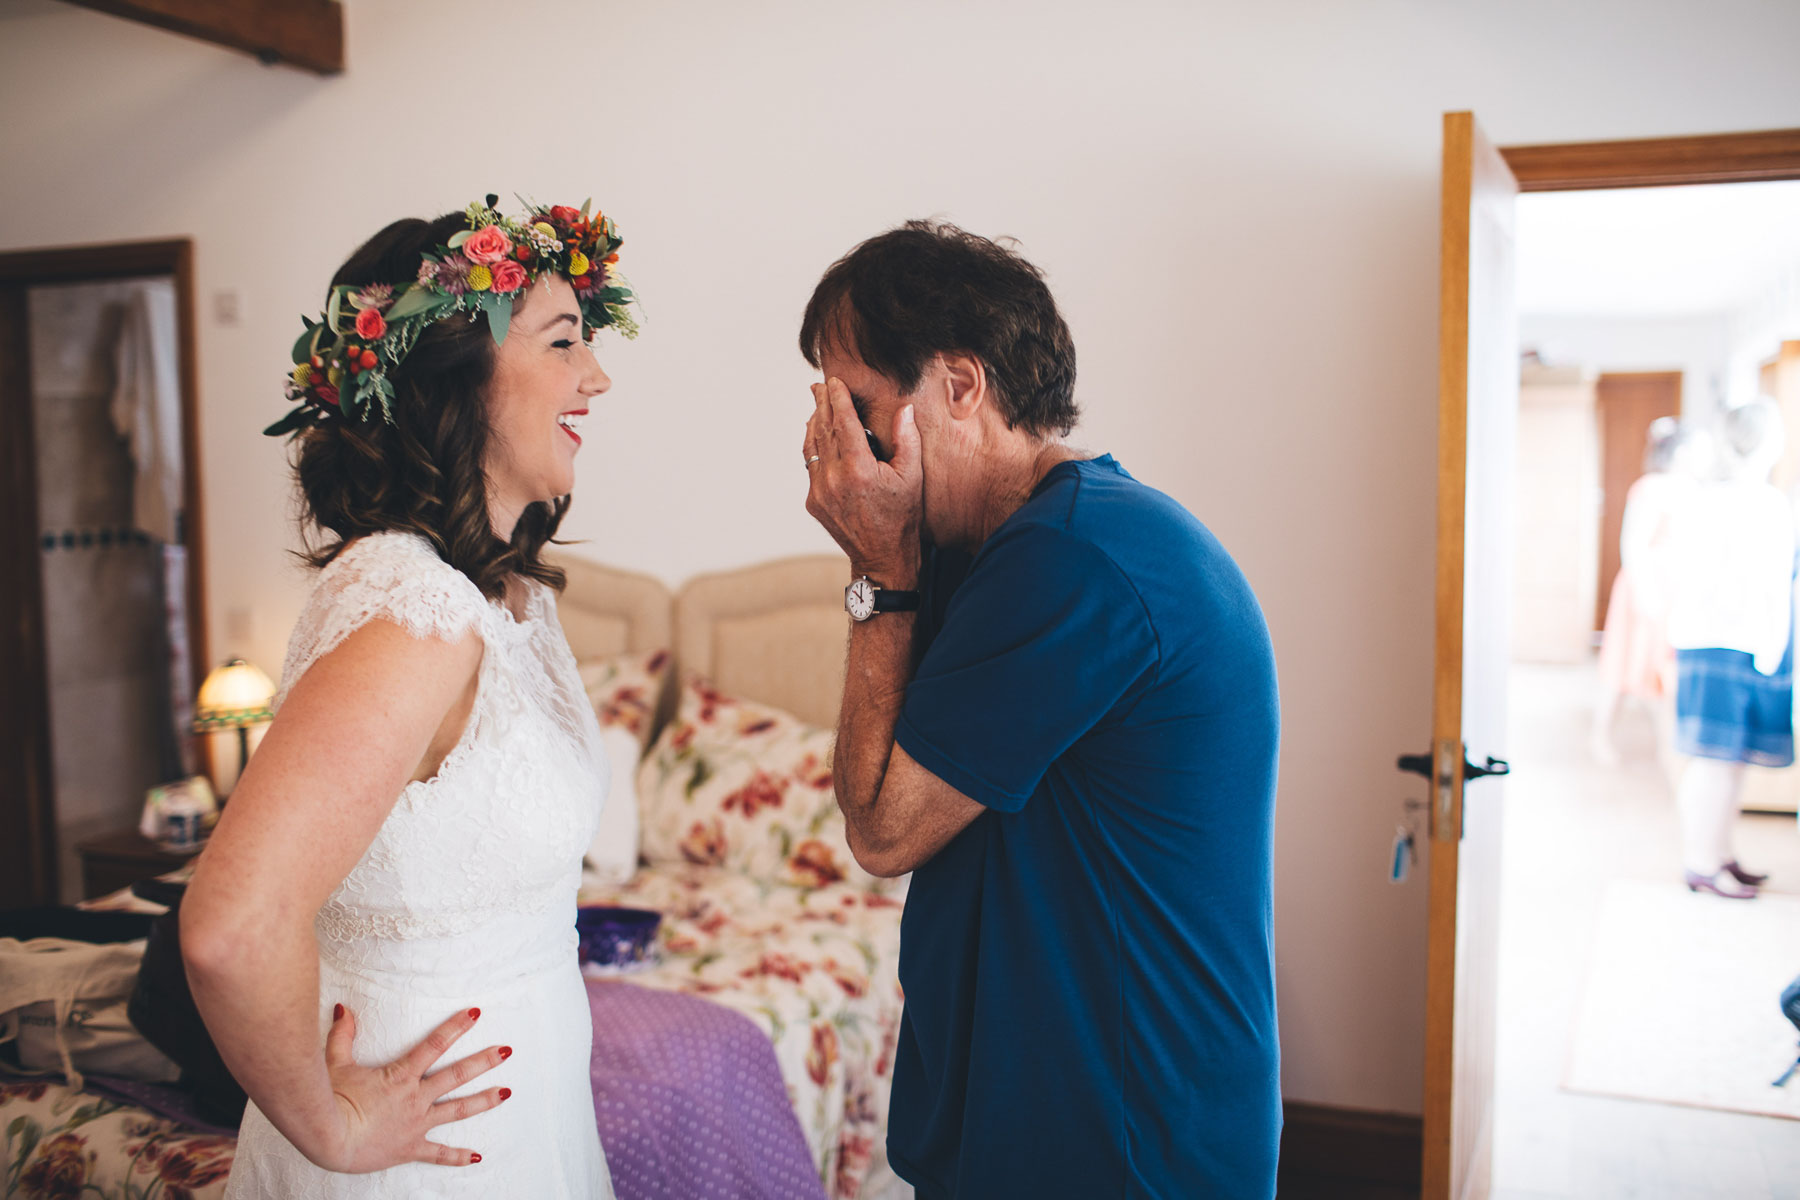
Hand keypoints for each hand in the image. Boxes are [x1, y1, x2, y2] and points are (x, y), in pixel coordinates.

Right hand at [314, 1003, 510, 1172]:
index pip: (435, 1044)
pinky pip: (439, 1154)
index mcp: (401, 1076)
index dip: (456, 1027)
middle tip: (507, 1051)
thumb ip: (343, 1036)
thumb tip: (344, 1009)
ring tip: (507, 1092)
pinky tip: (478, 1156)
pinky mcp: (411, 1148)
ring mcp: (417, 1124)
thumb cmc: (330, 1100)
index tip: (476, 1013)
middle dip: (484, 1061)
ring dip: (484, 1101)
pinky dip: (459, 1156)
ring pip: (457, 1110)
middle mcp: (415, 1098)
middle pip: (457, 1076)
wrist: (328, 1140)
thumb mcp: (336, 1063)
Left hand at [804, 378, 922, 582]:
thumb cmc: (903, 516)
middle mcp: (834, 478)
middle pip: (823, 430)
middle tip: (819, 386)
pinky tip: (818, 437)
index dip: (838, 399)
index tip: (834, 382)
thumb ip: (907, 440)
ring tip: (816, 405)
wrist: (882, 557)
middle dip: (821, 405)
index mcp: (859, 469)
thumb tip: (905, 409)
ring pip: (812, 447)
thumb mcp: (912, 477)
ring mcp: (820, 491)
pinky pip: (811, 466)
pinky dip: (813, 447)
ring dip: (814, 423)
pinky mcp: (813, 501)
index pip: (844, 423)